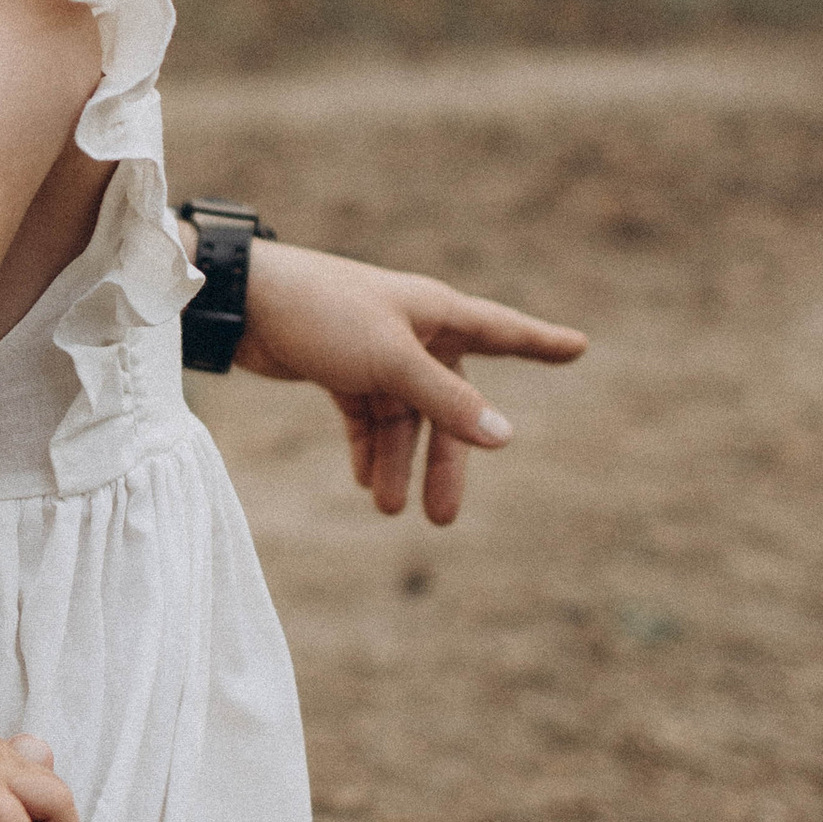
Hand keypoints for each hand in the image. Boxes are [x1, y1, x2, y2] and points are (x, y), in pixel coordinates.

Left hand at [230, 238, 585, 525]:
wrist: (243, 303)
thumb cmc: (324, 313)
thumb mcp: (391, 361)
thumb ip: (446, 400)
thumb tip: (503, 437)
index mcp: (436, 313)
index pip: (503, 332)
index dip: (541, 342)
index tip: (579, 347)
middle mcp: (413, 331)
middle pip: (447, 402)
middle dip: (444, 458)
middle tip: (442, 518)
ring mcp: (376, 351)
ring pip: (402, 417)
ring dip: (397, 462)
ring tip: (388, 509)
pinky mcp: (340, 367)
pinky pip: (367, 416)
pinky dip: (369, 448)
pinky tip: (366, 482)